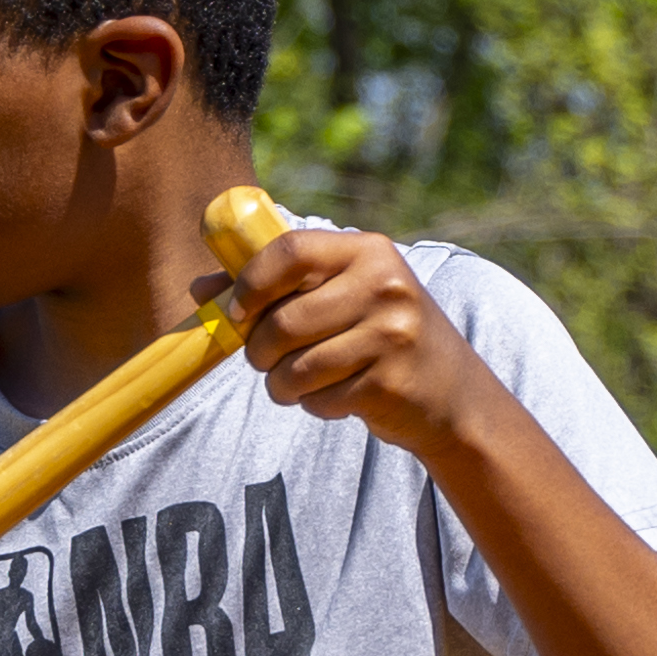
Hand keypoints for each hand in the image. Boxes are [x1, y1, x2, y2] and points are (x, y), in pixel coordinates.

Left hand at [229, 216, 479, 457]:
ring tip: (300, 383)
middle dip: (260, 350)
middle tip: (267, 359)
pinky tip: (341, 395)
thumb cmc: (381, 336)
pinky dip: (316, 405)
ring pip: (295, 366)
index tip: (237, 312)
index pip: (289, 251)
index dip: (250, 284)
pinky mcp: (390, 382)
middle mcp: (385, 284)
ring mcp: (393, 333)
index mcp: (368, 251)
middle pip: (283, 319)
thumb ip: (276, 286)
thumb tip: (201, 290)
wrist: (455, 395)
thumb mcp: (341, 296)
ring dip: (283, 385)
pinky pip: (320, 398)